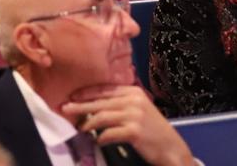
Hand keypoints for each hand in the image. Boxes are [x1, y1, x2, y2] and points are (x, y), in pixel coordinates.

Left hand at [62, 86, 192, 165]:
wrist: (172, 148)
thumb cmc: (153, 130)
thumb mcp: (139, 109)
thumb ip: (121, 104)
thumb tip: (94, 105)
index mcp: (133, 92)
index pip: (104, 89)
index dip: (86, 92)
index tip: (72, 96)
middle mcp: (133, 101)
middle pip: (100, 102)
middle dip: (80, 105)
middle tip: (64, 108)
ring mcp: (134, 115)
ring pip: (102, 116)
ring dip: (88, 123)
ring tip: (79, 127)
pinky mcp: (134, 131)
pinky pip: (110, 133)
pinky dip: (101, 137)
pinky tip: (97, 140)